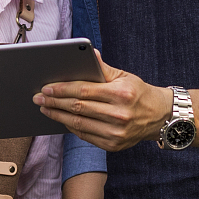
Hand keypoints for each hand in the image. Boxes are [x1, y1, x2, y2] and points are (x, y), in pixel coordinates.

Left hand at [34, 53, 174, 151]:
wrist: (159, 117)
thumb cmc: (138, 93)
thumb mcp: (124, 76)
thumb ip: (102, 67)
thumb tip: (87, 52)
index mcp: (121, 94)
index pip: (84, 91)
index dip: (62, 89)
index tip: (46, 87)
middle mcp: (120, 115)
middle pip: (78, 108)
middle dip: (54, 102)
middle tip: (39, 98)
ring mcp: (116, 133)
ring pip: (79, 124)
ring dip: (58, 116)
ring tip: (45, 108)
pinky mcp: (113, 145)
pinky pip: (85, 135)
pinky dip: (70, 126)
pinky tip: (61, 118)